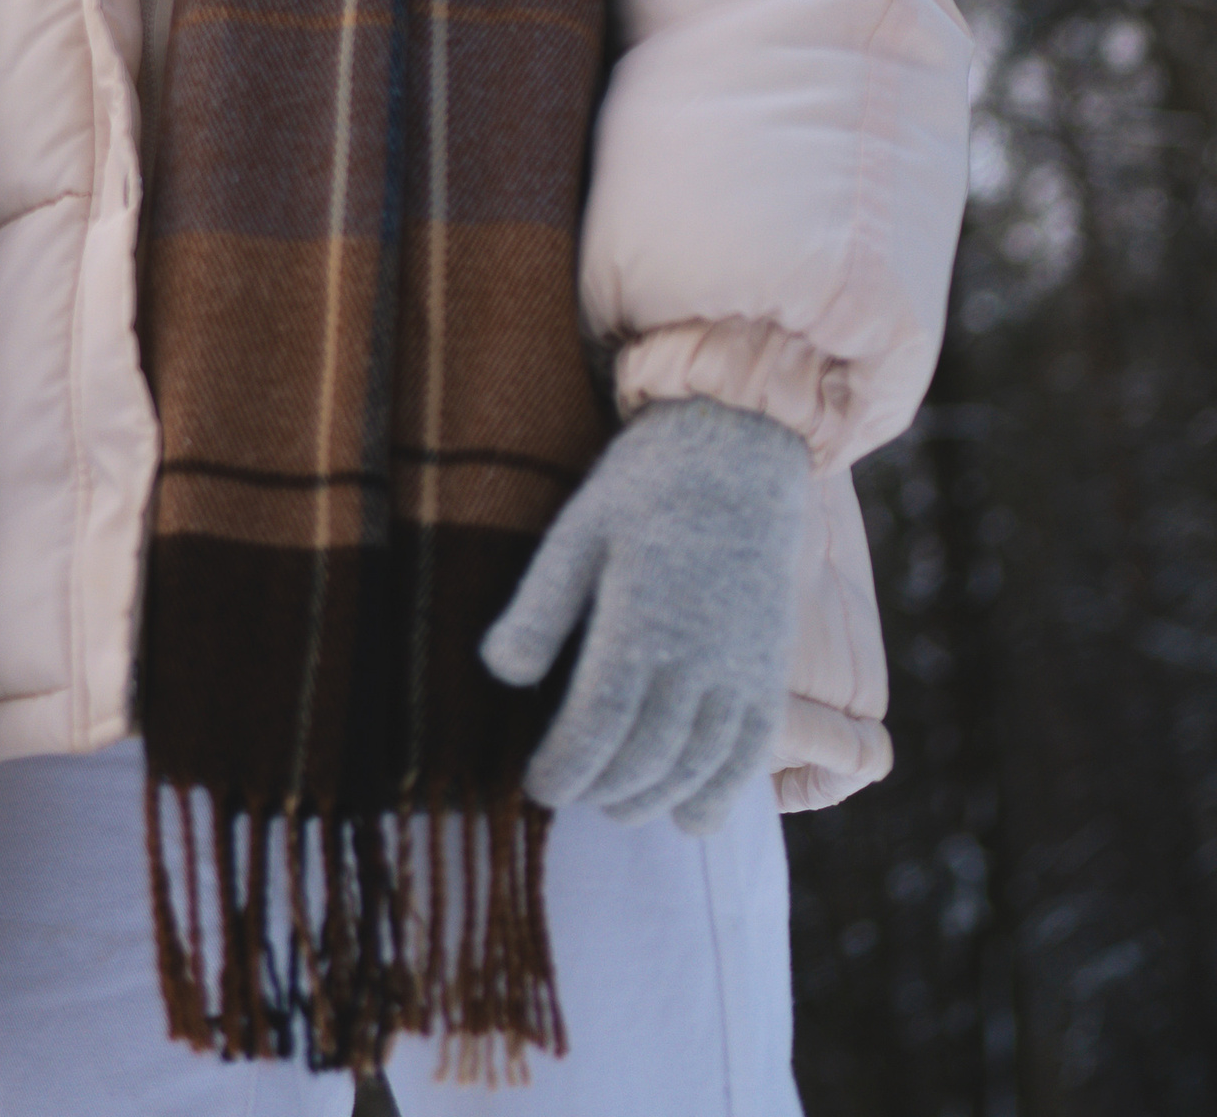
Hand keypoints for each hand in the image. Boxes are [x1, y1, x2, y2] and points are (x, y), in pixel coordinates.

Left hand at [480, 396, 808, 834]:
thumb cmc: (644, 490)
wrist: (739, 457)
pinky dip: (716, 798)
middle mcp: (696, 661)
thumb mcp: (577, 534)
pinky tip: (686, 815)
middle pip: (643, 760)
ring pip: (694, 769)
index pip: (596, 727)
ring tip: (613, 802)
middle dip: (599, 790)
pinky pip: (747, 760)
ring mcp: (741, 673)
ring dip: (649, 800)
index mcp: (638, 624)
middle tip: (568, 791)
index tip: (536, 784)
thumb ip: (539, 609)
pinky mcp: (770, 675)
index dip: (564, 769)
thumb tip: (501, 674)